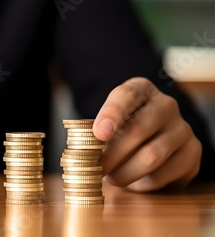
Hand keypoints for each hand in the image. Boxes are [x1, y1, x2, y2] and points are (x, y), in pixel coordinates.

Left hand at [93, 77, 201, 191]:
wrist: (157, 136)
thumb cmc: (124, 126)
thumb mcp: (110, 119)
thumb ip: (97, 130)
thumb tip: (81, 152)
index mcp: (141, 90)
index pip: (127, 95)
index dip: (112, 114)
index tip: (98, 134)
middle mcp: (165, 105)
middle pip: (137, 131)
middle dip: (112, 155)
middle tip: (96, 169)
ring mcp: (182, 128)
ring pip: (151, 156)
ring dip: (125, 173)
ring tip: (111, 178)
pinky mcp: (192, 152)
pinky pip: (165, 174)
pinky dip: (144, 183)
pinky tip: (133, 181)